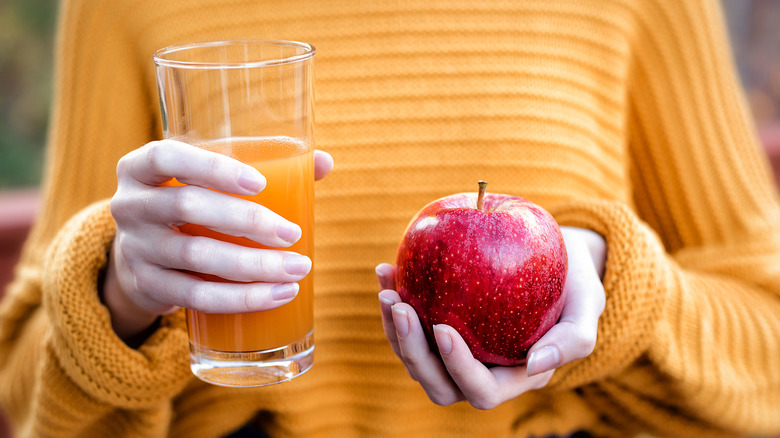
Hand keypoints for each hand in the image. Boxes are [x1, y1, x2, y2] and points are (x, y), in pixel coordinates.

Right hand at [104, 140, 333, 340]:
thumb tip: (324, 162)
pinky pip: (196, 296)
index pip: (167, 156)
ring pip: (195, 256)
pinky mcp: (148, 287)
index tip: (260, 183)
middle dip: (247, 221)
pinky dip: (240, 298)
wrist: (141, 256)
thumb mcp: (210, 178)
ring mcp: (135, 248)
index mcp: (141, 167)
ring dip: (252, 265)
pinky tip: (277, 295)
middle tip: (291, 233)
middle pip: (187, 206)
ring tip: (296, 269)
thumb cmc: (191, 202)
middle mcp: (130, 204)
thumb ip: (263, 163)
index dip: (213, 168)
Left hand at [376, 226, 604, 408]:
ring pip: (415, 357)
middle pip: (437, 383)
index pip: (480, 389)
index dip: (457, 368)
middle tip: (400, 307)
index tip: (442, 327)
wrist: (559, 260)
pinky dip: (395, 298)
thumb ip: (573, 339)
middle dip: (412, 352)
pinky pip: (409, 323)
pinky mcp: (439, 323)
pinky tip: (387, 270)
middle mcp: (480, 370)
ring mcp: (456, 349)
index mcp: (514, 377)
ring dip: (393, 328)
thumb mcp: (589, 305)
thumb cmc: (577, 284)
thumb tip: (535, 365)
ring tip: (388, 289)